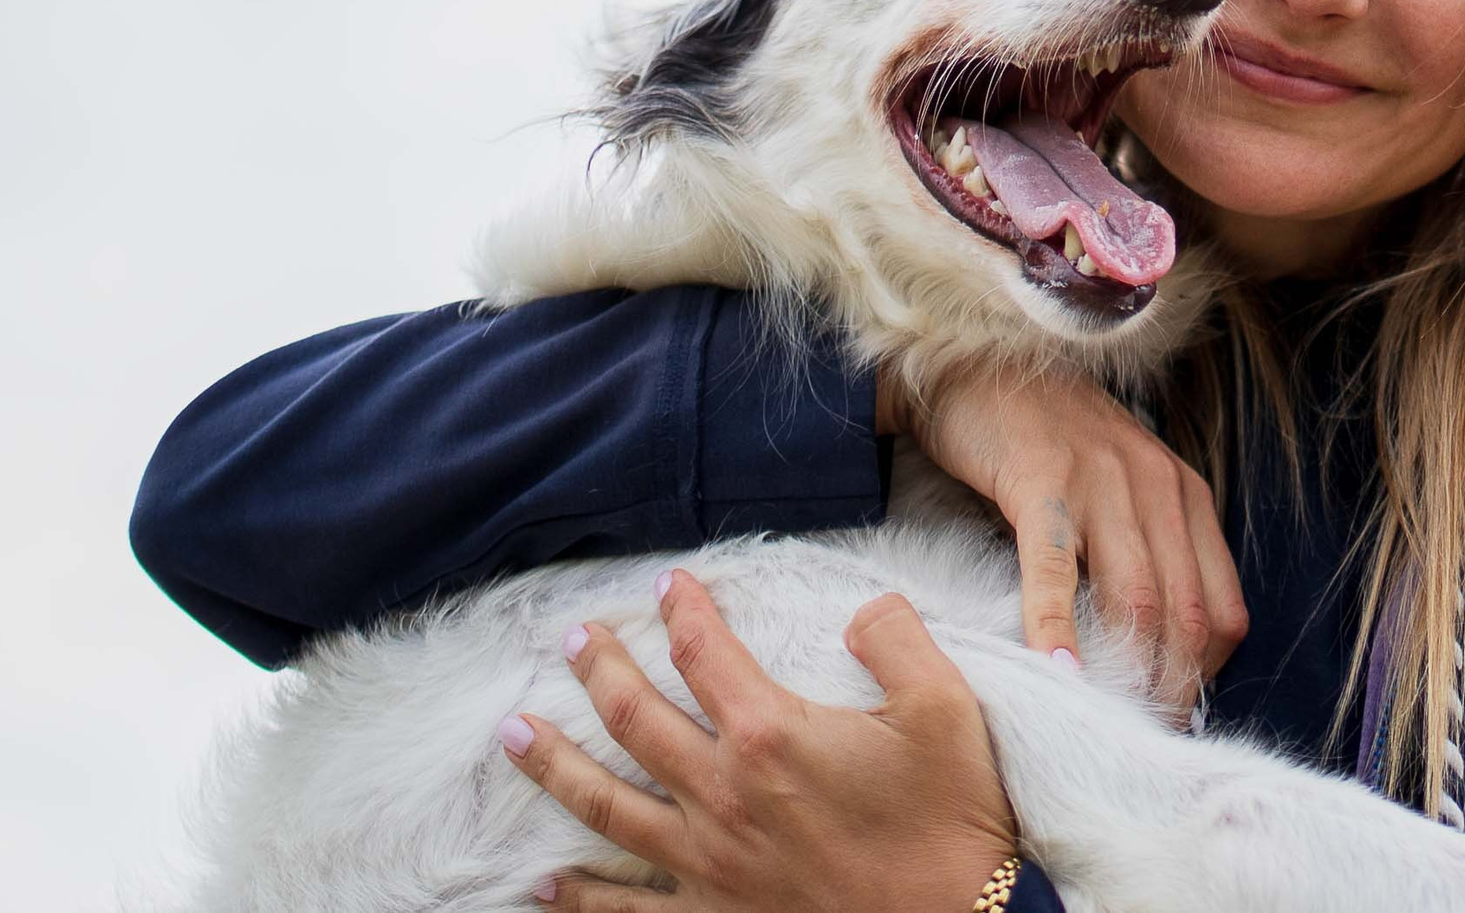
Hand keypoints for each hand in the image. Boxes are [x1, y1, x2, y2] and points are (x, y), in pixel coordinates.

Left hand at [501, 570, 1016, 912]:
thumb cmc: (951, 819)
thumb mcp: (945, 707)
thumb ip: (895, 637)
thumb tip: (861, 610)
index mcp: (771, 733)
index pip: (705, 653)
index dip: (684, 611)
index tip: (671, 584)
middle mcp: (723, 794)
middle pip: (634, 718)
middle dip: (598, 669)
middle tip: (573, 638)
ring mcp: (708, 863)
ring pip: (605, 805)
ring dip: (553, 764)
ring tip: (513, 732)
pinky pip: (627, 909)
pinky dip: (580, 897)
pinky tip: (544, 884)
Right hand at [876, 358, 1246, 719]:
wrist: (984, 369)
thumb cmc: (1053, 445)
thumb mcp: (1125, 493)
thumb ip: (1150, 555)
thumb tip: (1156, 656)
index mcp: (1187, 497)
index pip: (1223, 610)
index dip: (1204, 677)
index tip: (1170, 720)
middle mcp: (1158, 488)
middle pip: (1185, 615)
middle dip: (1168, 691)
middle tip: (1138, 743)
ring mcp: (1102, 482)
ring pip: (1135, 598)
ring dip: (1126, 673)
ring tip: (1105, 725)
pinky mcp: (1042, 482)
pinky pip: (1054, 569)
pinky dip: (1057, 628)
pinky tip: (1054, 672)